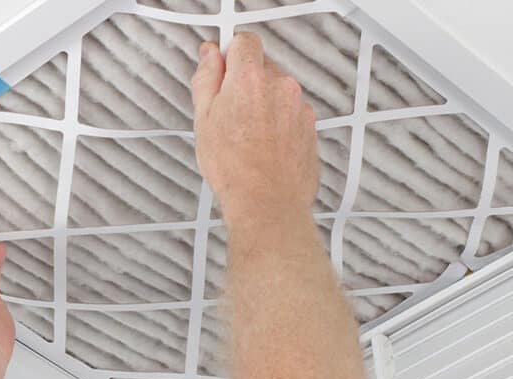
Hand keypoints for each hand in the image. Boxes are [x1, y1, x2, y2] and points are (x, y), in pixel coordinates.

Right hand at [191, 33, 321, 232]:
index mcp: (250, 78)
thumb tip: (209, 55)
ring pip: (276, 90)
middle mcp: (280, 85)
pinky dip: (278, 121)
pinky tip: (263, 144)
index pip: (244, 41)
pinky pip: (289, 111)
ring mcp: (299, 105)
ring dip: (262, 102)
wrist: (267, 203)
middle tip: (228, 113)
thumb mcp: (203, 119)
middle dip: (244, 82)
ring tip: (246, 135)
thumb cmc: (234, 168)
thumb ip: (206, 78)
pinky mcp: (310, 124)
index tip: (220, 70)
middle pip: (261, 66)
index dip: (229, 54)